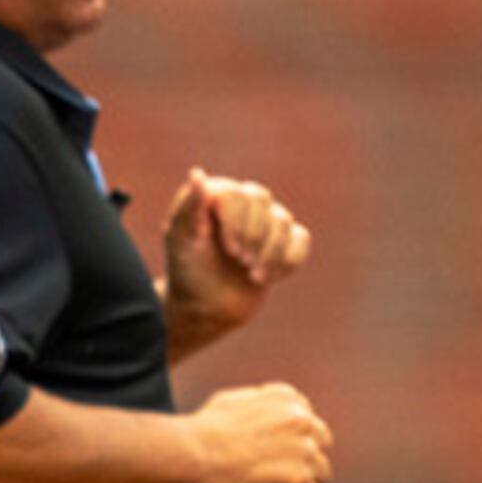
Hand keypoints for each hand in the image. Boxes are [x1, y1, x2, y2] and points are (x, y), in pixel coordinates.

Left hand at [161, 167, 313, 347]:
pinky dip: (288, 261)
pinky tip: (268, 277)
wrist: (207, 309)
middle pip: (263, 199)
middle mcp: (241, 203)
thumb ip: (188, 207)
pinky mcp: (283, 242)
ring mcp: (265, 222)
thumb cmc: (188, 273)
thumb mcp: (180, 241)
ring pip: (284, 221)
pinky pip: (301, 239)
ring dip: (270, 254)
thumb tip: (197, 173)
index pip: (238, 193)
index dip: (238, 222)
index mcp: (215, 196)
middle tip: (240, 262)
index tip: (229, 250)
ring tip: (253, 276)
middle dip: (254, 235)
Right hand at [187, 381, 333, 482]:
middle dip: (304, 458)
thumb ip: (261, 408)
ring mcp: (303, 450)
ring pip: (321, 474)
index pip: (307, 420)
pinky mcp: (299, 479)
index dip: (291, 439)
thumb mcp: (234, 401)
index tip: (271, 453)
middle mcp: (302, 420)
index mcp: (287, 399)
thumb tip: (267, 420)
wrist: (194, 454)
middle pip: (321, 443)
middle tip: (276, 474)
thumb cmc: (204, 431)